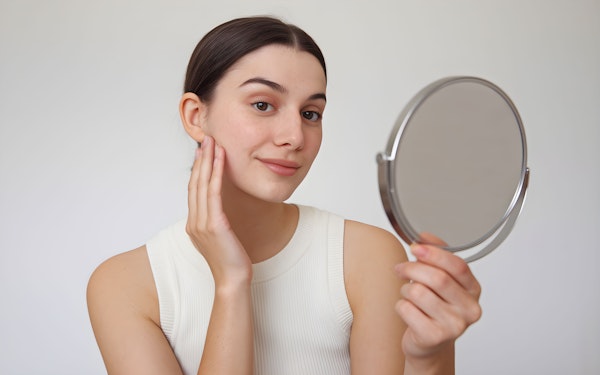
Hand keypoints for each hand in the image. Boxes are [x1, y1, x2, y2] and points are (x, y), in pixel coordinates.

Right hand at [186, 136, 251, 285]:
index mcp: (193, 224)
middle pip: (195, 183)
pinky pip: (214, 193)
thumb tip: (220, 213)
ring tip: (213, 142)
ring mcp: (201, 223)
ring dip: (208, 161)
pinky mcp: (214, 224)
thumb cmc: (231, 262)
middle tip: (206, 139)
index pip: (193, 191)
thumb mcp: (220, 239)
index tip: (203, 152)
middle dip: (201, 160)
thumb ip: (215, 224)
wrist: (232, 281)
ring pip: (202, 184)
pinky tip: (221, 160)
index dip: (197, 169)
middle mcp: (194, 222)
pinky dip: (216, 173)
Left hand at [394, 238, 481, 360]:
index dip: (434, 253)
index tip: (415, 247)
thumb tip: (425, 236)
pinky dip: (401, 305)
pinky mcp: (434, 337)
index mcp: (474, 290)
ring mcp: (454, 326)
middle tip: (400, 268)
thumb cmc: (433, 308)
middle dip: (412, 269)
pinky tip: (408, 310)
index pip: (458, 266)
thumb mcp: (440, 280)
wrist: (428, 344)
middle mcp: (469, 310)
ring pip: (418, 292)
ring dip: (405, 289)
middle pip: (437, 278)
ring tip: (407, 294)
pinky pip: (406, 309)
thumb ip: (436, 256)